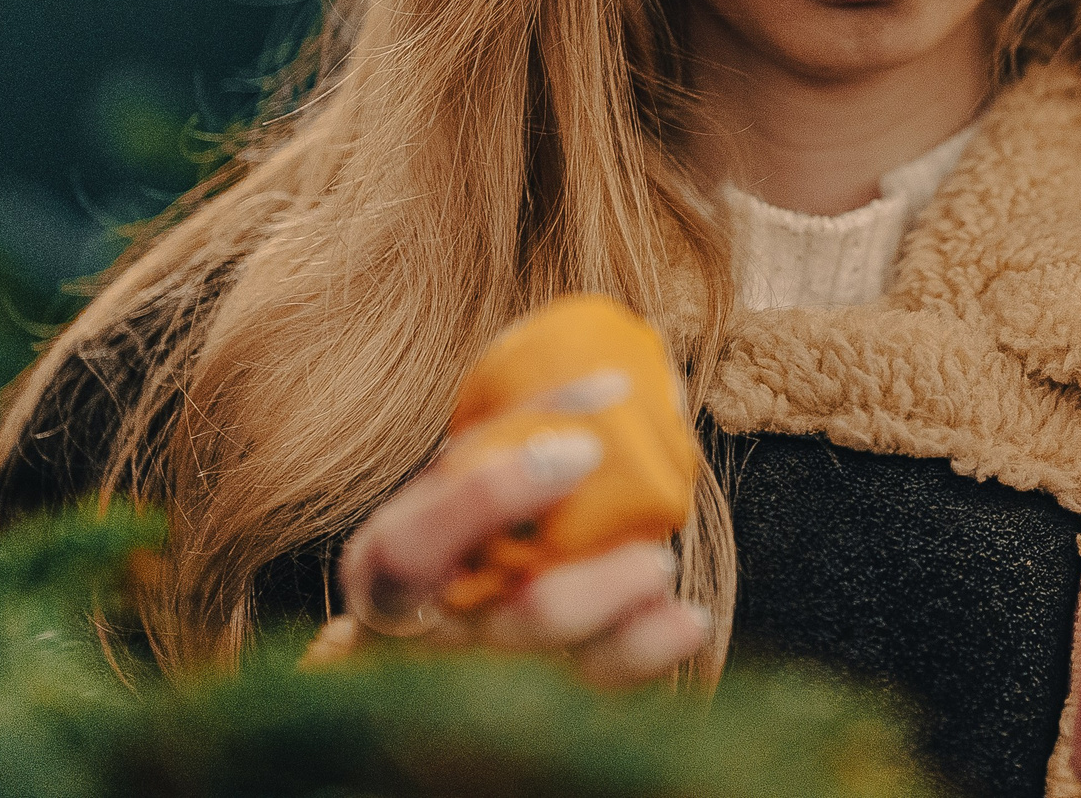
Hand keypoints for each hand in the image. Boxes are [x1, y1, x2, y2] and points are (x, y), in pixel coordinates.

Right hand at [315, 379, 708, 689]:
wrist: (430, 619)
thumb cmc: (453, 523)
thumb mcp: (455, 473)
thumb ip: (516, 429)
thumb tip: (619, 384)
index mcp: (393, 565)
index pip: (412, 550)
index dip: (488, 502)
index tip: (581, 449)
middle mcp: (439, 631)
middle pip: (504, 630)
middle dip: (580, 594)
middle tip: (650, 547)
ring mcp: (492, 674)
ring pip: (560, 672)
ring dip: (622, 624)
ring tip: (661, 566)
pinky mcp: (543, 696)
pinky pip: (598, 689)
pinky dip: (647, 653)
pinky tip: (687, 621)